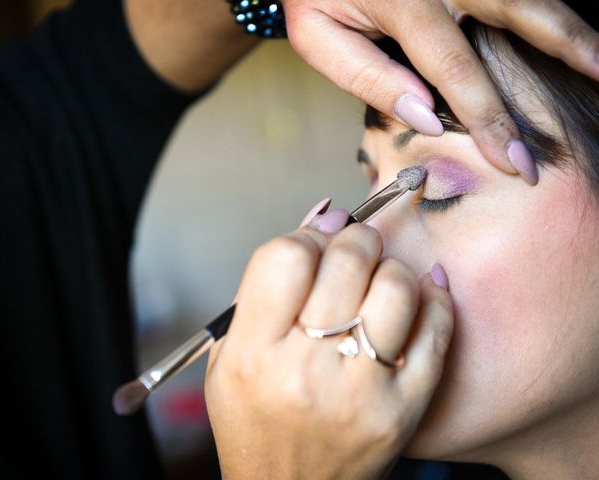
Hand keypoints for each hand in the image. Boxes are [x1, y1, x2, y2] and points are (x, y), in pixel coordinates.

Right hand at [204, 208, 453, 479]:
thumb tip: (320, 219)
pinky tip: (423, 291)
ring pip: (396, 288)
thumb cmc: (254, 424)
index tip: (318, 239)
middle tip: (355, 245)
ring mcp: (360, 392)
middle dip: (355, 238)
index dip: (307, 235)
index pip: (286, 256)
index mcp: (253, 355)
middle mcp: (305, 371)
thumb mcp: (228, 358)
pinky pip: (435, 332)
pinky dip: (434, 299)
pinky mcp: (403, 411)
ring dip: (391, 267)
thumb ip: (263, 289)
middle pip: (346, 261)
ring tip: (380, 276)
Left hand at [282, 0, 598, 183]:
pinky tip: (567, 31)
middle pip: (520, 15)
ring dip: (572, 26)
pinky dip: (546, 6)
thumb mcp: (318, 36)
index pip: (456, 70)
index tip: (512, 158)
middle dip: (567, 56)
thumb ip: (368, 75)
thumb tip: (426, 114)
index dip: (489, 117)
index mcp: (403, 2)